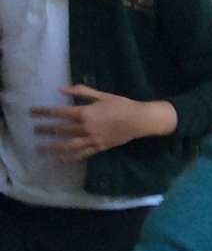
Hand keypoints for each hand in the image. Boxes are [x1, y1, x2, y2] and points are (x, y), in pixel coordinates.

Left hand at [32, 86, 176, 162]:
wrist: (139, 120)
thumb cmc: (121, 105)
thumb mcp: (101, 95)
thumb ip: (80, 92)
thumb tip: (61, 90)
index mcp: (85, 113)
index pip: (59, 113)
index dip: (44, 112)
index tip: (32, 112)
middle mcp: (86, 128)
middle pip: (61, 130)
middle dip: (45, 130)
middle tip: (34, 131)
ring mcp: (92, 139)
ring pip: (68, 145)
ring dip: (53, 148)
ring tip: (40, 150)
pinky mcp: (100, 147)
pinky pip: (82, 154)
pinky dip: (70, 158)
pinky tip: (59, 160)